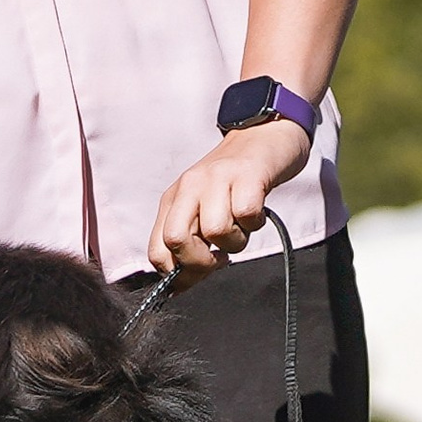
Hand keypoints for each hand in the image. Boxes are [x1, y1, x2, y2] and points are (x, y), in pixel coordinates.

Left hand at [148, 118, 311, 272]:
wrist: (264, 134)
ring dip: (236, 241)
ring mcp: (217, 178)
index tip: (200, 275)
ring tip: (243, 227)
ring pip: (215, 230)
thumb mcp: (203, 209)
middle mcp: (189, 187)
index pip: (157, 250)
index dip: (177, 274)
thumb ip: (190, 243)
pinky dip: (256, 223)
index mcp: (173, 199)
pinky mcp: (247, 174)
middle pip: (176, 240)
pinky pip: (246, 213)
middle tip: (221, 258)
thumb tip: (178, 288)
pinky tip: (257, 213)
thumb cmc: (235, 181)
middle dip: (201, 262)